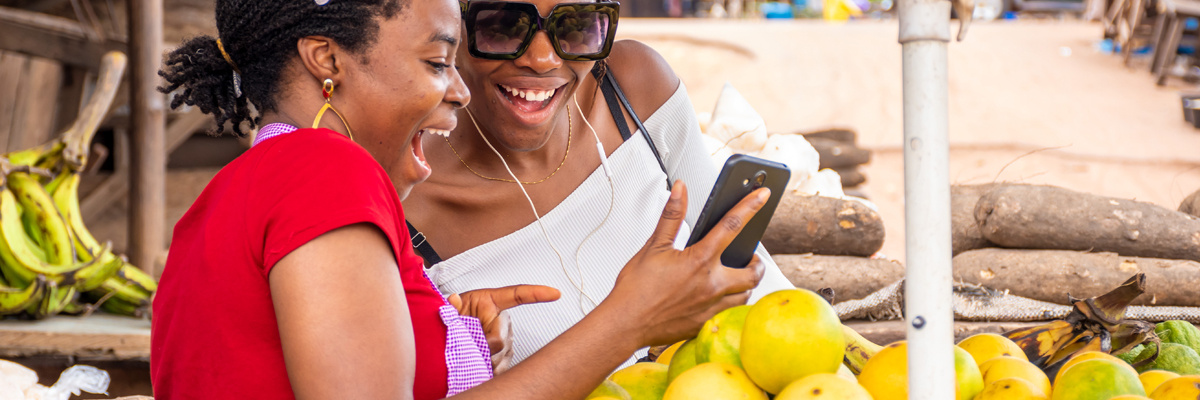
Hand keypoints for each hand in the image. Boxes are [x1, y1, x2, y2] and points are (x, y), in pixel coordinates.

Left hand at [448, 285, 560, 354]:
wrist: (452, 330)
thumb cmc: (456, 314)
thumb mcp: (451, 306)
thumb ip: (451, 306)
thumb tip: (453, 301)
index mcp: (492, 300)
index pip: (518, 294)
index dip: (538, 293)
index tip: (555, 293)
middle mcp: (502, 319)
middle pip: (501, 338)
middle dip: (484, 347)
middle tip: (468, 347)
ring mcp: (506, 337)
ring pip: (501, 355)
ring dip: (485, 359)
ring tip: (469, 354)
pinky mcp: (504, 353)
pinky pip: (501, 365)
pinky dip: (489, 369)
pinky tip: (480, 365)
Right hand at [601, 180, 767, 347]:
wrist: (625, 324)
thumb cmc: (635, 290)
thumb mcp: (653, 246)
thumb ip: (671, 216)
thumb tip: (679, 190)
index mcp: (699, 261)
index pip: (732, 226)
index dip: (750, 206)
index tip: (762, 196)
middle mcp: (711, 285)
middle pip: (753, 272)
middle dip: (757, 262)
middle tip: (750, 256)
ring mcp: (711, 307)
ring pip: (745, 296)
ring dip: (745, 284)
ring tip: (735, 276)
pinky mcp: (705, 324)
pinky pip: (730, 314)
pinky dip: (730, 303)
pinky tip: (718, 298)